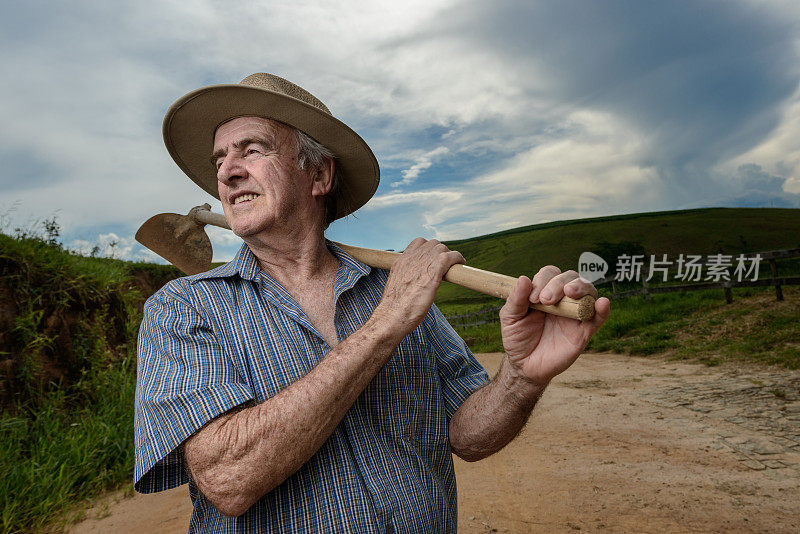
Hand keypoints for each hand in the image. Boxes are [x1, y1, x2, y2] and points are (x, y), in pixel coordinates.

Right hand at [376, 238, 464, 334]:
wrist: (391, 317)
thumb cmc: (393, 310)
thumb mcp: (396, 289)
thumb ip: (405, 281)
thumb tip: (413, 286)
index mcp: (401, 262)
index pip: (418, 243)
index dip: (429, 249)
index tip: (434, 259)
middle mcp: (410, 259)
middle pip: (432, 244)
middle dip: (442, 252)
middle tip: (447, 265)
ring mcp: (421, 264)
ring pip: (441, 248)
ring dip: (450, 255)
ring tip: (455, 266)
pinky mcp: (432, 273)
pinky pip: (449, 257)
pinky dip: (457, 258)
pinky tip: (460, 264)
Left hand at [499, 267, 609, 386]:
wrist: (525, 367)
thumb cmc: (517, 339)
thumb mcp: (510, 318)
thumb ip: (515, 299)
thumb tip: (524, 278)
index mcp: (544, 292)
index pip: (550, 274)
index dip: (543, 280)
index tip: (533, 298)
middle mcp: (562, 300)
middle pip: (570, 278)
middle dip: (558, 284)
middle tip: (546, 301)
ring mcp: (574, 314)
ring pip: (587, 291)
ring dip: (581, 287)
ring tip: (570, 292)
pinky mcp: (584, 331)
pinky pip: (598, 318)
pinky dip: (602, 309)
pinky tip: (602, 303)